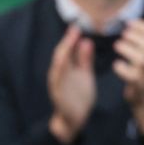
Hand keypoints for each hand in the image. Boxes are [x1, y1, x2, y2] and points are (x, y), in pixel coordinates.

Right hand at [48, 25, 96, 144]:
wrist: (75, 119)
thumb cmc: (79, 95)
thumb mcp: (84, 74)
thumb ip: (85, 59)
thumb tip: (86, 40)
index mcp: (67, 68)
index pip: (68, 50)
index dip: (71, 38)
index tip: (77, 26)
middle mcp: (59, 73)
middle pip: (61, 54)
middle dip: (67, 41)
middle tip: (74, 28)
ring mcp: (57, 83)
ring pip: (58, 65)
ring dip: (64, 51)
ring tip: (70, 39)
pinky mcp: (58, 93)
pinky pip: (58, 80)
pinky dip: (60, 69)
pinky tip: (64, 60)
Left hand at [114, 19, 143, 134]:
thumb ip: (143, 41)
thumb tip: (129, 23)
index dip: (142, 26)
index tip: (128, 23)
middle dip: (135, 37)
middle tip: (123, 35)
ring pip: (142, 60)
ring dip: (128, 50)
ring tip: (117, 45)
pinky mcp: (141, 85)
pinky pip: (133, 76)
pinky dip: (123, 68)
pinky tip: (116, 64)